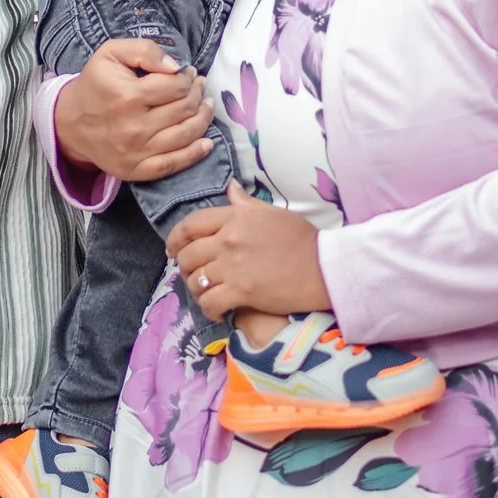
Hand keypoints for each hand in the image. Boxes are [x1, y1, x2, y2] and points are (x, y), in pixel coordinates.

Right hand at [53, 37, 213, 182]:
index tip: (189, 72)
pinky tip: (207, 143)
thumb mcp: (110, 54)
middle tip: (200, 86)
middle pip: (184, 109)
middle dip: (198, 94)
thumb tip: (175, 66)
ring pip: (185, 135)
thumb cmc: (95, 84)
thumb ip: (144, 50)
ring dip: (203, 118)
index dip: (188, 77)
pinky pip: (173, 164)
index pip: (176, 86)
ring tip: (207, 106)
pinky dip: (195, 154)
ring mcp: (136, 152)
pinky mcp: (136, 170)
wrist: (70, 123)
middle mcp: (134, 127)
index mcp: (128, 96)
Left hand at [168, 183, 333, 320]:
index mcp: (235, 217)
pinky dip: (208, 308)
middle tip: (192, 274)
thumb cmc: (302, 240)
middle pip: (187, 254)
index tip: (173, 249)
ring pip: (194, 280)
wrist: (323, 268)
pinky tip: (216, 309)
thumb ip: (245, 203)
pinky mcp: (241, 291)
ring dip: (196, 289)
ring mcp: (233, 266)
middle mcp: (228, 239)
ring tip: (205, 292)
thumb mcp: (272, 213)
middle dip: (184, 267)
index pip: (191, 224)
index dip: (175, 238)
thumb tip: (230, 188)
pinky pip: (209, 302)